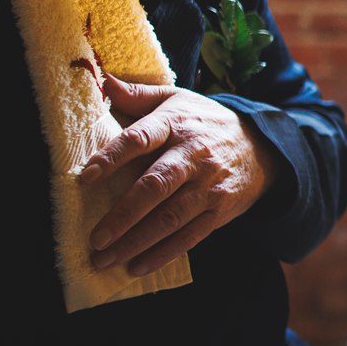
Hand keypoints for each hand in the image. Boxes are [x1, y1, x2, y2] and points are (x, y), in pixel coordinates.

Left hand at [82, 73, 277, 275]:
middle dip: (123, 215)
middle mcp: (193, 155)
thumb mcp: (176, 100)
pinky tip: (137, 267)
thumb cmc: (204, 122)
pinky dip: (163, 254)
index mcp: (177, 124)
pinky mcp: (219, 211)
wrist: (262, 148)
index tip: (84, 178)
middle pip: (155, 186)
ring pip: (170, 217)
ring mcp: (209, 186)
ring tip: (105, 260)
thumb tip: (98, 79)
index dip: (112, 158)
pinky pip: (189, 236)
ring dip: (137, 242)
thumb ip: (137, 94)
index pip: (140, 139)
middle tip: (95, 239)